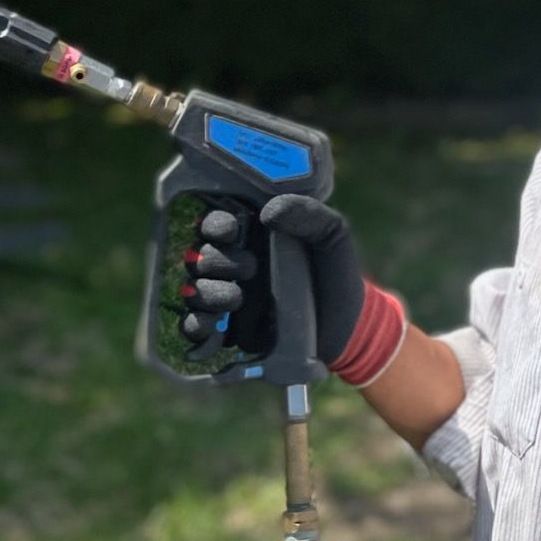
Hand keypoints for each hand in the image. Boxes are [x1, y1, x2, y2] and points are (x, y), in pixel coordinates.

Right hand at [186, 195, 406, 387]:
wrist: (346, 327)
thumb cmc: (336, 273)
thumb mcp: (333, 236)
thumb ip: (310, 214)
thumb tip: (269, 210)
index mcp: (252, 236)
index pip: (216, 223)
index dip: (215, 224)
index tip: (231, 230)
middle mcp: (233, 263)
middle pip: (201, 255)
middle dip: (217, 260)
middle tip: (249, 267)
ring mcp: (227, 296)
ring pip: (194, 288)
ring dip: (207, 292)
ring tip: (236, 298)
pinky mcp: (226, 330)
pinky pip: (195, 325)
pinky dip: (197, 324)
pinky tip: (214, 325)